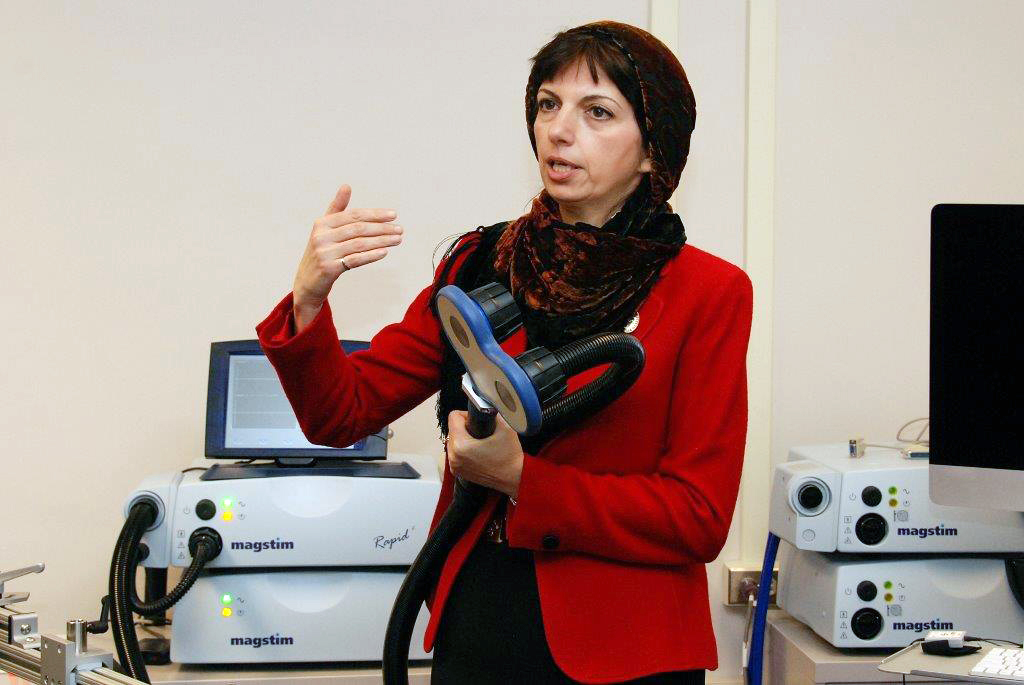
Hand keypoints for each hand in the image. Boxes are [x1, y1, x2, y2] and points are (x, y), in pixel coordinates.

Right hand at [292, 184, 403, 329]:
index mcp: (322, 223)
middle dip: (382, 228)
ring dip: (381, 241)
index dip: (375, 214)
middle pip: (358, 229)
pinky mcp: (329, 269)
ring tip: (397, 240)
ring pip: (359, 244)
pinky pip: (355, 260)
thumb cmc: (322, 252)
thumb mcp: (325, 229)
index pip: (354, 215)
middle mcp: (321, 236)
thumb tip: (346, 186)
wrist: (307, 282)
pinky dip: (371, 255)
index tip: (394, 215)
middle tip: (400, 230)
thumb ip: (337, 209)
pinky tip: (384, 252)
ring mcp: (324, 253)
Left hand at [446, 410, 523, 498]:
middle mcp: (453, 456)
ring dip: (462, 438)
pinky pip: (454, 453)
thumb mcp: (504, 428)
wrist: (515, 478)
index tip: (478, 420)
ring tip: (479, 442)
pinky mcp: (457, 472)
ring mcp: (454, 466)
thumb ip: (491, 414)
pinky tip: (476, 452)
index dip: (466, 414)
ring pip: (452, 441)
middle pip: (452, 429)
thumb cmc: (510, 455)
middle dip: (464, 427)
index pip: (453, 417)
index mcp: (461, 445)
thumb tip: (486, 404)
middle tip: (481, 431)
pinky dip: (462, 450)